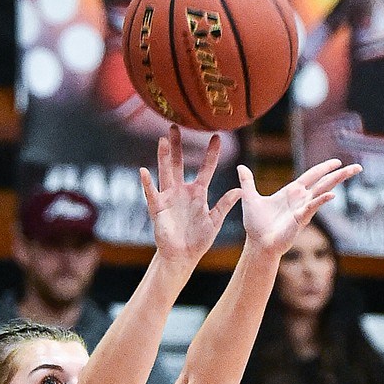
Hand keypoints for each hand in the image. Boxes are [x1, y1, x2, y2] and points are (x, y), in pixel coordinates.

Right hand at [140, 127, 241, 268]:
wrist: (182, 256)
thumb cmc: (198, 240)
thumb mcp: (215, 221)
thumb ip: (225, 205)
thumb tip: (240, 190)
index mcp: (198, 193)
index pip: (206, 168)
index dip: (211, 153)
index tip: (217, 136)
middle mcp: (182, 190)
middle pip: (179, 163)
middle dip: (178, 145)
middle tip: (176, 126)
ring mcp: (169, 197)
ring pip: (165, 172)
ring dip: (163, 156)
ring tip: (163, 140)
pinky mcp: (158, 208)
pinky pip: (152, 193)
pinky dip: (147, 183)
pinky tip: (143, 171)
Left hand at [238, 157, 362, 255]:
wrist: (257, 244)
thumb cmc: (256, 226)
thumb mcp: (250, 198)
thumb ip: (247, 182)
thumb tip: (240, 167)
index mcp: (292, 192)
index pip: (312, 176)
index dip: (324, 168)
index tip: (337, 161)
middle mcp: (301, 199)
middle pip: (324, 182)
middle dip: (340, 174)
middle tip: (358, 167)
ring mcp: (303, 209)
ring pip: (324, 191)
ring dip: (338, 181)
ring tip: (353, 172)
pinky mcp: (300, 219)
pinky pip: (312, 207)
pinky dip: (321, 201)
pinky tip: (331, 195)